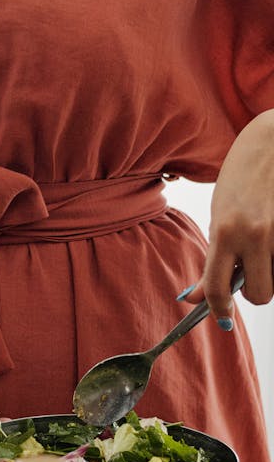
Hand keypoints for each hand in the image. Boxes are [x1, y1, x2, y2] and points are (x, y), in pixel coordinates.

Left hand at [187, 109, 273, 327]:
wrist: (272, 142)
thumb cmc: (241, 178)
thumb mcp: (218, 215)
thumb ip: (213, 255)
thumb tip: (194, 296)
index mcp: (226, 230)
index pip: (216, 287)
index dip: (216, 309)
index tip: (218, 319)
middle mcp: (254, 234)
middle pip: (258, 294)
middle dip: (251, 292)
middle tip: (244, 273)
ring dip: (267, 273)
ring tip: (259, 245)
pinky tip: (271, 233)